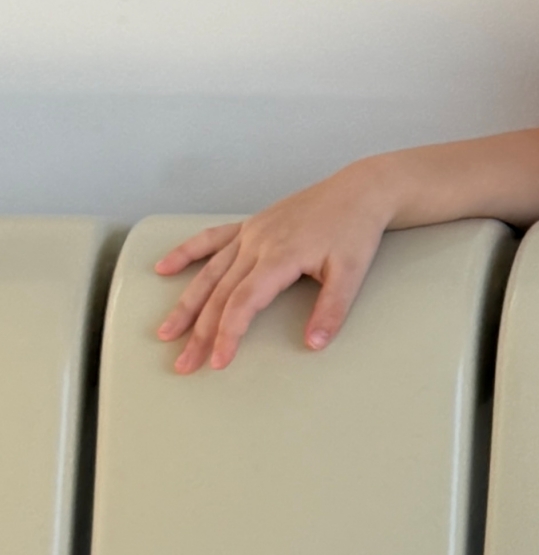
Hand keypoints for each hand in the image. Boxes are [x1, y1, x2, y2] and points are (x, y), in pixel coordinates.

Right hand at [152, 163, 397, 371]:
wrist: (359, 191)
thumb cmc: (355, 230)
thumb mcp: (352, 272)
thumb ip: (332, 309)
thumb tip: (315, 344)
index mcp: (280, 256)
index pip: (243, 302)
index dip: (228, 334)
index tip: (218, 361)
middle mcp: (257, 243)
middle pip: (219, 293)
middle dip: (199, 332)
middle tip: (184, 363)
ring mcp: (251, 233)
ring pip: (209, 272)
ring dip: (186, 303)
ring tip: (166, 331)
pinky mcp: (251, 225)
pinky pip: (211, 239)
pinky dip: (186, 253)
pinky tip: (164, 268)